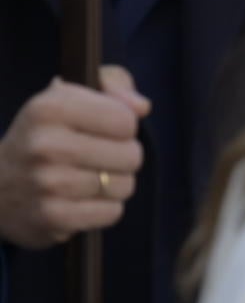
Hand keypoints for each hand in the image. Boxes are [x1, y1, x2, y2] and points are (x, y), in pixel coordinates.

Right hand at [0, 66, 148, 248]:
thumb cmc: (47, 133)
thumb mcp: (71, 95)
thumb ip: (113, 84)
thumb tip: (142, 107)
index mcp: (50, 108)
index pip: (125, 120)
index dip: (125, 126)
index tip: (106, 129)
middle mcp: (44, 145)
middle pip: (131, 155)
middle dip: (125, 156)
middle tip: (101, 156)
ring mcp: (46, 184)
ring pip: (124, 185)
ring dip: (115, 183)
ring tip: (91, 177)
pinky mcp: (51, 218)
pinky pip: (111, 213)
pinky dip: (105, 208)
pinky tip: (85, 199)